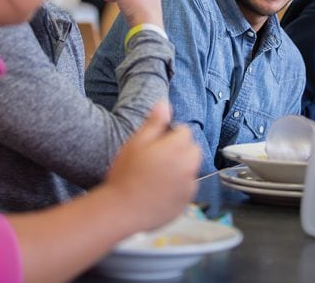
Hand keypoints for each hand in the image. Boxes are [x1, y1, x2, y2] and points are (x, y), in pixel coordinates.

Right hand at [103, 101, 200, 230]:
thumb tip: (164, 103)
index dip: (171, 134)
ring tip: (157, 175)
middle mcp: (188, 166)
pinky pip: (187, 188)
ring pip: (191, 169)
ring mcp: (188, 186)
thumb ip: (154, 122)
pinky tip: (160, 190)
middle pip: (193, 150)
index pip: (185, 131)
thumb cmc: (125, 174)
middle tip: (157, 158)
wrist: (121, 210)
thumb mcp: (136, 142)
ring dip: (181, 168)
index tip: (156, 143)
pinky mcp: (186, 202)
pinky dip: (179, 187)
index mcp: (176, 148)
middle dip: (180, 150)